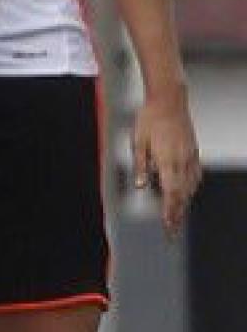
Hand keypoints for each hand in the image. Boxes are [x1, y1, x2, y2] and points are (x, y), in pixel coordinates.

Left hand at [134, 89, 200, 237]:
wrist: (169, 100)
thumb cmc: (150, 118)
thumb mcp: (137, 142)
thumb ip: (140, 165)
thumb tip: (139, 185)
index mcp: (168, 161)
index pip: (171, 194)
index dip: (170, 213)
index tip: (168, 227)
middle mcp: (182, 161)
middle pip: (182, 195)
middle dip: (177, 215)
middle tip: (172, 231)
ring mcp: (190, 156)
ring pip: (190, 187)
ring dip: (184, 203)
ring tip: (178, 218)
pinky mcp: (193, 151)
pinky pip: (195, 175)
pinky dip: (191, 188)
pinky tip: (187, 193)